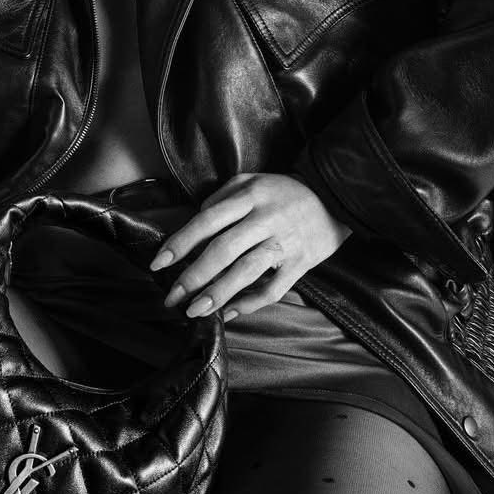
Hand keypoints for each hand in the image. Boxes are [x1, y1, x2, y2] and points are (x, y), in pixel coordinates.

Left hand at [147, 172, 352, 319]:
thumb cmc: (283, 191)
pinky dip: (250, 303)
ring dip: (218, 294)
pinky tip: (229, 313)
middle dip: (193, 276)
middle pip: (222, 250)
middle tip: (172, 296)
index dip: (180, 242)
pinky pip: (274, 288)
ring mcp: (284, 242)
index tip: (158, 263)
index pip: (206, 221)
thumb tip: (194, 220)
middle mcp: (264, 219)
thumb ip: (221, 197)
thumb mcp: (251, 181)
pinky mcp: (302, 263)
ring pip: (246, 272)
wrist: (335, 196)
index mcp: (249, 197)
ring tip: (194, 311)